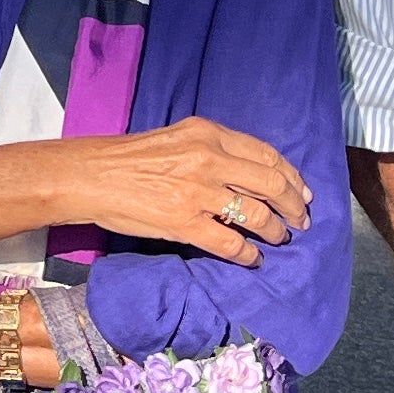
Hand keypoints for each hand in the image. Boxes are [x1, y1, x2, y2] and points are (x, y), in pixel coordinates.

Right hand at [53, 118, 307, 267]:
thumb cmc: (129, 158)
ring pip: (258, 215)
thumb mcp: (178, 138)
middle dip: (294, 206)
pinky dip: (249, 255)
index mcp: (208, 134)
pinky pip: (231, 244)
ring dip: (275, 231)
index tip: (302, 191)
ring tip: (279, 239)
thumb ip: (213, 150)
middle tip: (300, 220)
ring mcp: (197, 192)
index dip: (291, 176)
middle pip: (272, 184)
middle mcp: (208, 159)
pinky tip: (253, 259)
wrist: (91, 176)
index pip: (266, 154)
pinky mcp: (184, 223)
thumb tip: (249, 177)